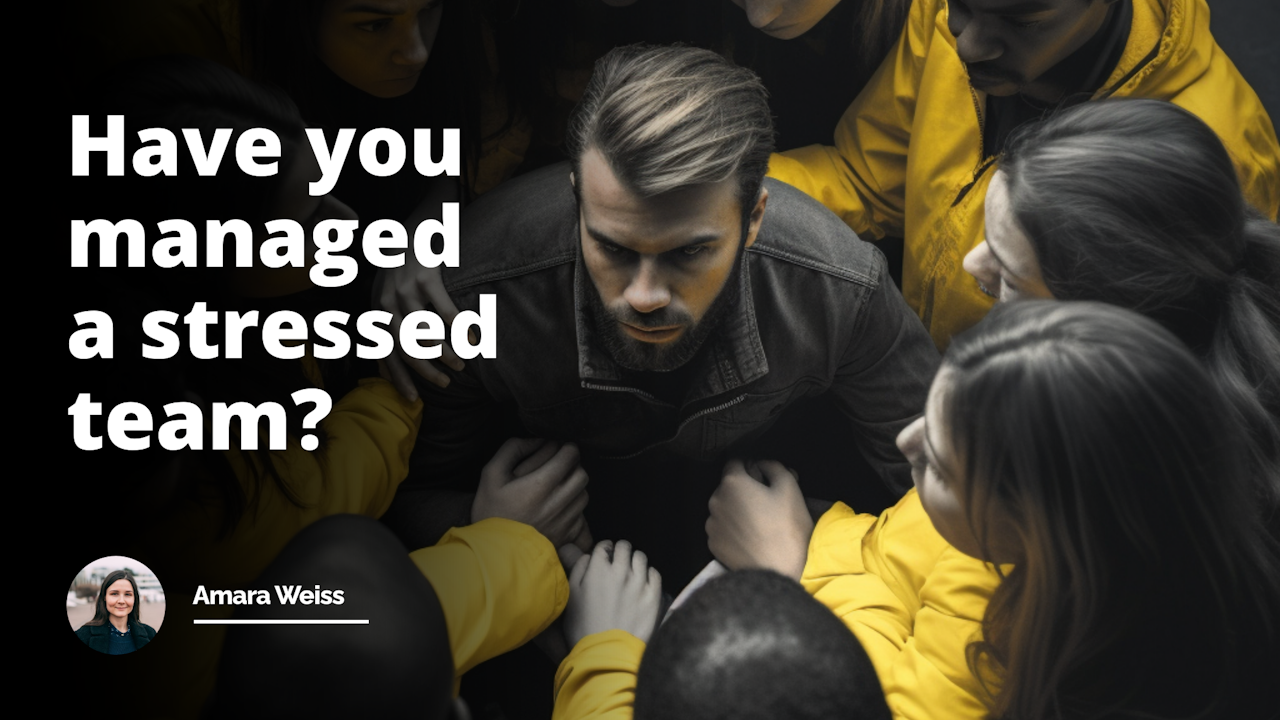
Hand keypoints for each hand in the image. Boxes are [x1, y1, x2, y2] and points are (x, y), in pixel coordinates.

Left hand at [375, 262, 463, 398]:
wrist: (410, 231)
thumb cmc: (402, 273)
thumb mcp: (386, 301)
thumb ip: (386, 332)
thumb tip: (383, 371)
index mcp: (378, 313)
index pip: (386, 353)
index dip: (400, 378)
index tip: (415, 400)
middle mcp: (388, 304)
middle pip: (406, 347)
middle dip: (427, 370)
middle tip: (446, 382)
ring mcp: (406, 290)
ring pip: (425, 333)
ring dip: (445, 352)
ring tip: (462, 362)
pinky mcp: (426, 278)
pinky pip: (445, 311)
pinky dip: (460, 329)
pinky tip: (472, 339)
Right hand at [472, 438, 588, 547]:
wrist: (492, 553)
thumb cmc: (490, 512)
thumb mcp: (491, 474)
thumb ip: (512, 450)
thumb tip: (536, 440)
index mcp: (541, 484)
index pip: (570, 455)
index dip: (565, 449)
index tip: (557, 451)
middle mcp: (558, 502)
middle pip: (581, 473)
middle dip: (572, 467)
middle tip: (558, 469)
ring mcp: (565, 521)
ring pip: (584, 494)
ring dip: (574, 488)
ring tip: (556, 490)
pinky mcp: (567, 536)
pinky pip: (583, 517)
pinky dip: (575, 509)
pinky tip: (559, 509)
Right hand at [564, 540, 661, 647]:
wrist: (605, 653)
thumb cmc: (583, 626)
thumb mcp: (571, 595)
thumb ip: (578, 568)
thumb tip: (587, 553)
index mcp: (598, 569)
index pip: (604, 546)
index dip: (603, 551)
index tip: (604, 559)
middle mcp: (620, 571)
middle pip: (624, 547)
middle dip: (620, 553)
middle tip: (617, 565)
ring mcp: (639, 583)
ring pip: (641, 558)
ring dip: (635, 563)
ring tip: (631, 575)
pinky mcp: (653, 596)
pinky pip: (654, 574)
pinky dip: (648, 576)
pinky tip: (642, 585)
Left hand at [706, 459, 813, 580]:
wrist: (780, 572)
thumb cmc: (787, 528)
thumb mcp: (789, 487)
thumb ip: (773, 466)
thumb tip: (762, 463)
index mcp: (732, 482)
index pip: (736, 461)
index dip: (752, 465)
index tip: (765, 477)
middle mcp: (715, 501)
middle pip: (729, 485)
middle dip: (745, 488)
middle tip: (768, 502)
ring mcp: (712, 525)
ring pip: (725, 507)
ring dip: (738, 509)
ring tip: (761, 523)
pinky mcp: (713, 545)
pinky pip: (723, 528)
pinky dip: (734, 528)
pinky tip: (752, 537)